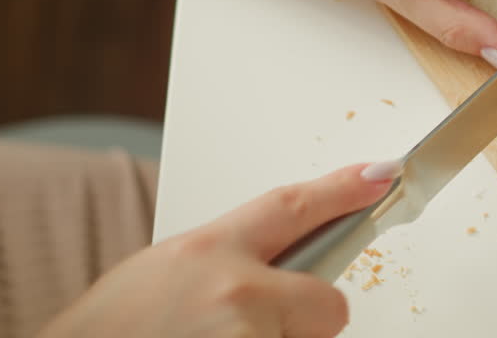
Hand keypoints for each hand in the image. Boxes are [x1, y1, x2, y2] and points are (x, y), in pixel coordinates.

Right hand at [39, 164, 395, 337]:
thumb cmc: (111, 330)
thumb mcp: (167, 272)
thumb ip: (230, 263)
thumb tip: (280, 270)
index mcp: (210, 249)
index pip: (293, 207)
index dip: (343, 190)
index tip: (384, 174)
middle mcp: (233, 289)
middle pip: (328, 303)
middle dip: (305, 320)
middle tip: (250, 330)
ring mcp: (242, 334)